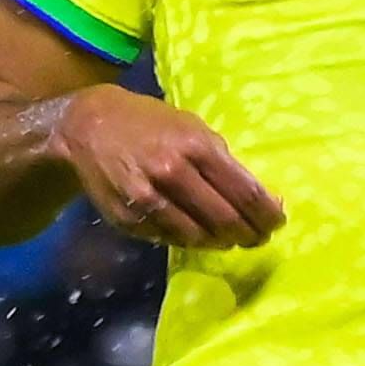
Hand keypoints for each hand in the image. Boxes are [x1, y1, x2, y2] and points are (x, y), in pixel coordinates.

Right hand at [44, 83, 282, 250]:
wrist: (88, 126)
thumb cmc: (151, 123)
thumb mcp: (192, 128)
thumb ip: (224, 162)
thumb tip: (262, 199)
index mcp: (195, 147)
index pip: (244, 193)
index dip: (266, 215)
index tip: (276, 224)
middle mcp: (172, 173)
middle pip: (224, 219)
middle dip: (248, 234)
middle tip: (256, 238)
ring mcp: (146, 198)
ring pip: (197, 236)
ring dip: (218, 241)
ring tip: (227, 239)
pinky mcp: (127, 216)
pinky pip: (167, 237)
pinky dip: (187, 238)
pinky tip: (194, 232)